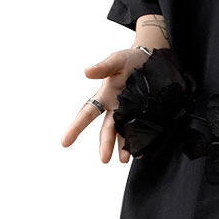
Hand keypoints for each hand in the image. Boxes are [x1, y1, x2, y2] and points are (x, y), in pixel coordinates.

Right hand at [60, 47, 150, 162]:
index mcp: (105, 97)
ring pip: (125, 133)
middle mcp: (117, 108)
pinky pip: (144, 129)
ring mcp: (132, 112)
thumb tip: (86, 72)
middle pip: (108, 129)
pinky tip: (144, 149)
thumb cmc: (130, 59)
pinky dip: (143, 139)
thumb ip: (103, 68)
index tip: (64, 143)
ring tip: (125, 160)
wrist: (153, 58)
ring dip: (124, 147)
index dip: (76, 128)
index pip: (87, 114)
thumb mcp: (117, 60)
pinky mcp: (148, 113)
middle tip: (104, 160)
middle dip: (105, 144)